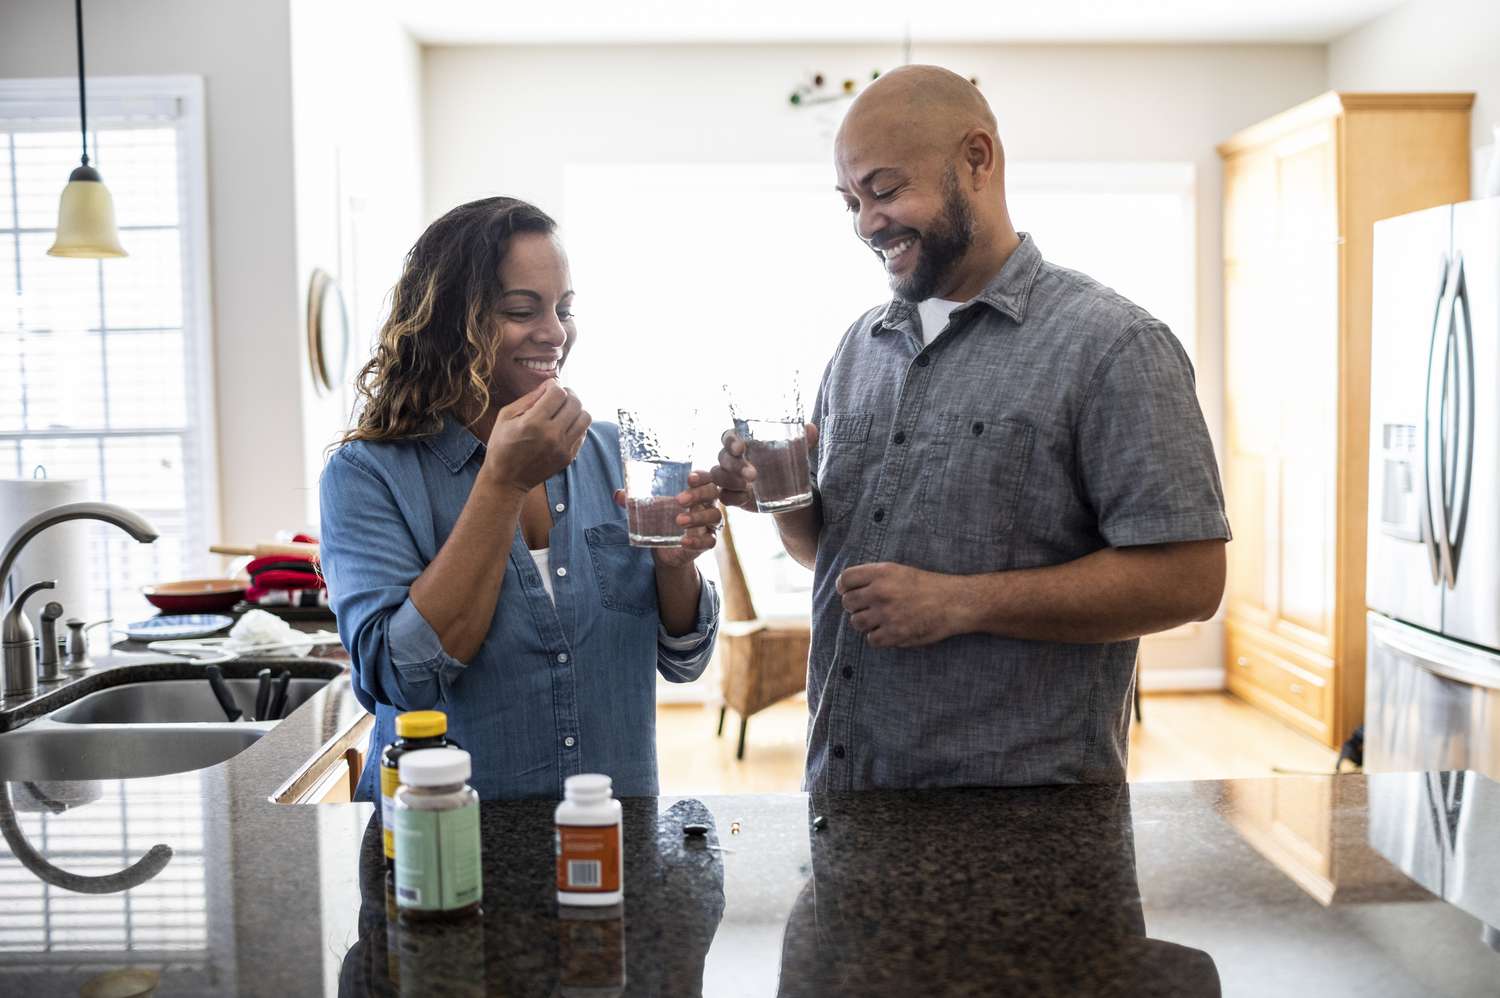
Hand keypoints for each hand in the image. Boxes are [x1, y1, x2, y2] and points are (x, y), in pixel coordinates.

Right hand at [480, 383, 590, 492]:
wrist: (507, 480)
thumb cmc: (502, 445)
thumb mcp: (506, 417)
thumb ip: (529, 398)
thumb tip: (550, 385)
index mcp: (533, 423)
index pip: (558, 393)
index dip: (554, 386)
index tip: (548, 389)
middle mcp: (552, 435)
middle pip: (575, 403)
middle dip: (568, 394)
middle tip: (559, 397)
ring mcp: (563, 448)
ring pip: (585, 417)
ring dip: (576, 409)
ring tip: (565, 411)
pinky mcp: (568, 457)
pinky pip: (583, 433)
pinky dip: (576, 425)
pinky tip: (564, 426)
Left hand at [614, 472, 722, 569]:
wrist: (664, 548)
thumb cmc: (661, 519)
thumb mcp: (648, 508)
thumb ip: (634, 501)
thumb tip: (618, 495)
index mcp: (695, 490)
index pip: (706, 477)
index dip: (701, 476)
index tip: (689, 478)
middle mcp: (707, 504)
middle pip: (713, 493)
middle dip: (698, 494)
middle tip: (679, 500)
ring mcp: (709, 524)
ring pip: (714, 516)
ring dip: (698, 517)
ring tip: (679, 521)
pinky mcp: (706, 542)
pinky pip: (709, 541)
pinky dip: (697, 541)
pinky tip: (684, 542)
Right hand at [712, 423, 817, 512]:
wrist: (785, 490)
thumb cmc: (783, 462)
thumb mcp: (794, 450)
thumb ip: (803, 439)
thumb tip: (812, 429)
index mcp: (741, 441)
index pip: (727, 437)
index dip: (730, 441)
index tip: (741, 448)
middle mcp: (731, 458)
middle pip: (723, 457)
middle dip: (735, 465)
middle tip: (753, 475)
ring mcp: (729, 477)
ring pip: (718, 475)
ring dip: (730, 481)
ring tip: (748, 486)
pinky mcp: (731, 494)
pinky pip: (723, 496)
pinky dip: (732, 497)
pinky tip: (745, 498)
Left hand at [837, 562, 964, 647]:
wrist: (954, 602)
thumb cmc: (927, 586)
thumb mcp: (899, 571)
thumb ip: (873, 577)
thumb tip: (845, 588)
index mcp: (881, 573)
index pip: (845, 579)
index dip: (844, 587)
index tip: (849, 591)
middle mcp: (881, 592)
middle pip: (848, 603)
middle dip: (856, 606)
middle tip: (869, 607)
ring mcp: (887, 614)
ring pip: (857, 622)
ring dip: (865, 622)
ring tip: (880, 619)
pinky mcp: (895, 634)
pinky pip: (872, 639)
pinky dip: (878, 637)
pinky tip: (890, 630)